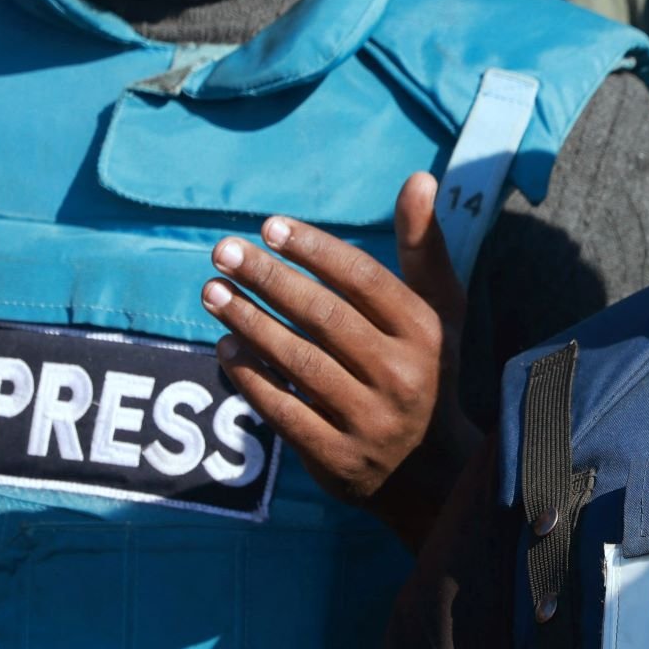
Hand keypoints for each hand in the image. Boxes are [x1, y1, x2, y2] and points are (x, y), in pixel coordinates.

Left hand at [203, 174, 473, 541]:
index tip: (269, 225)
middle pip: (324, 317)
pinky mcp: (337, 456)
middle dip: (268, 279)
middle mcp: (401, 375)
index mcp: (426, 332)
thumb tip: (419, 178)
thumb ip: (423, 246)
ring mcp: (369, 419)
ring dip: (249, 322)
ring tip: (212, 290)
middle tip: (223, 250)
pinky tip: (224, 345)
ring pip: (297, 362)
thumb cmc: (425, 367)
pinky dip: (249, 376)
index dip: (314, 250)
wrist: (432, 471)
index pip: (364, 280)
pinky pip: (282, 409)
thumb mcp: (437, 309)